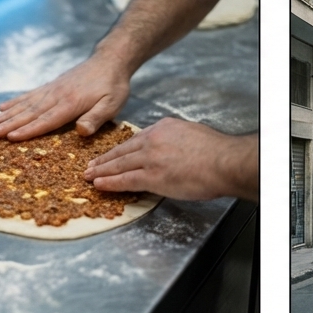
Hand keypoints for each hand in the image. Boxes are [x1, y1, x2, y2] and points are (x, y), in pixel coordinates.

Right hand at [0, 54, 131, 140]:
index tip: (11, 138)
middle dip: (10, 124)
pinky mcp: (50, 86)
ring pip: (25, 104)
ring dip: (7, 114)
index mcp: (70, 103)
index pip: (47, 119)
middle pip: (30, 112)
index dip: (29, 130)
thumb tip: (81, 131)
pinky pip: (29, 95)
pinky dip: (14, 102)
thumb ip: (96, 118)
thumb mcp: (112, 104)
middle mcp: (56, 96)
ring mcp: (51, 90)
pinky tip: (2, 108)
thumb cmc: (113, 86)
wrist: (109, 61)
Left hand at [83, 118, 256, 201]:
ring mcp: (151, 158)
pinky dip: (109, 182)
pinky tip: (99, 184)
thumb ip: (178, 138)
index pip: (136, 139)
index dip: (121, 149)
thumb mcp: (193, 133)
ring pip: (119, 164)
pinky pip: (125, 179)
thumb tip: (174, 146)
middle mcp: (153, 140)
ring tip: (88, 175)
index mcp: (163, 127)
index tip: (112, 154)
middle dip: (104, 159)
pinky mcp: (153, 176)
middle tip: (90, 165)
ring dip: (101, 170)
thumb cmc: (216, 152)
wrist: (223, 161)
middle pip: (122, 150)